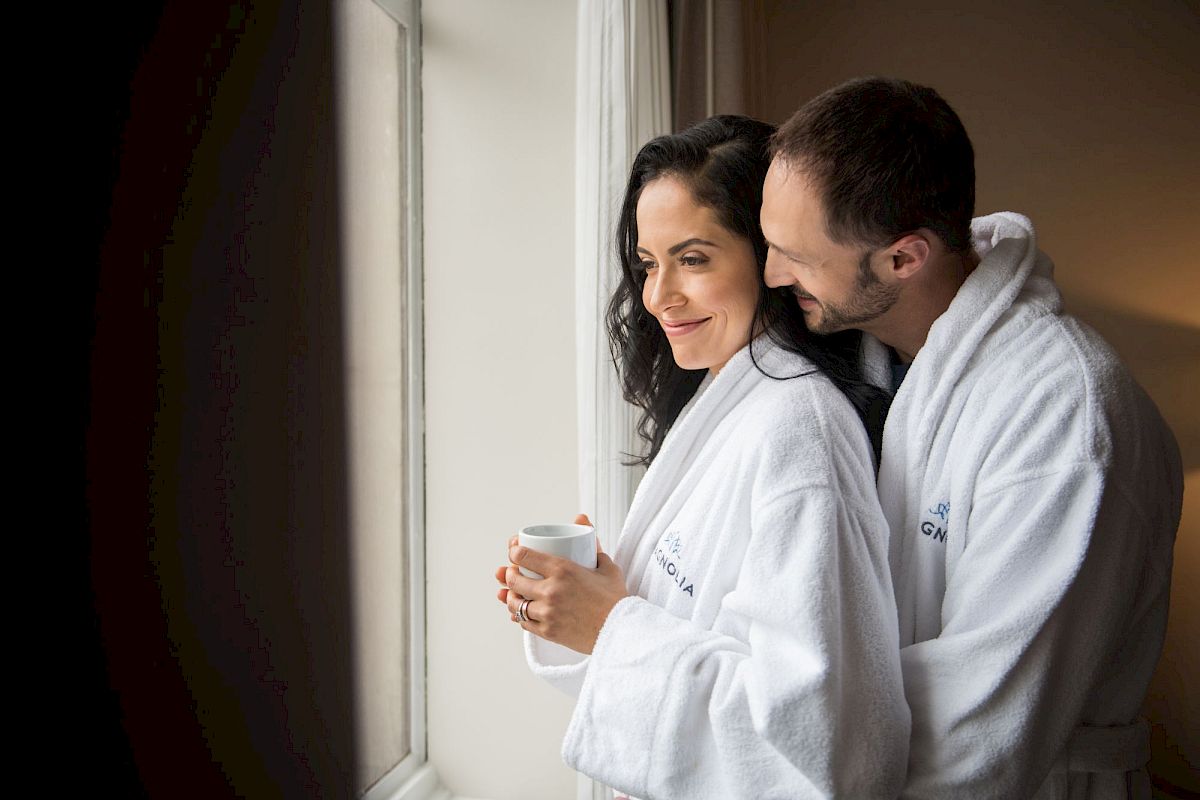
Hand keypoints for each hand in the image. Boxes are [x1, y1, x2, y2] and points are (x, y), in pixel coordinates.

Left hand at [498, 514, 628, 653]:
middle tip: (512, 572)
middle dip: (508, 574)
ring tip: (513, 593)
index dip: (514, 552)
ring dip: (511, 596)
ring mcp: (547, 612)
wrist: (621, 631)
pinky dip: (519, 616)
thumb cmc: (615, 599)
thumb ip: (591, 543)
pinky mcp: (548, 631)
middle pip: (514, 579)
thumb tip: (582, 519)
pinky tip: (520, 612)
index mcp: (563, 570)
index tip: (514, 551)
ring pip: (515, 603)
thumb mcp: (606, 566)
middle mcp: (551, 590)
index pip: (524, 556)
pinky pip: (523, 622)